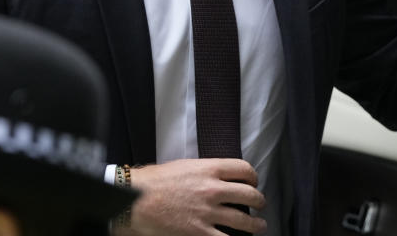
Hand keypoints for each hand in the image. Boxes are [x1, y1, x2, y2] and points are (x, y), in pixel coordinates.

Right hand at [115, 158, 266, 235]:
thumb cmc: (154, 182)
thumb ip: (204, 171)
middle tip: (260, 205)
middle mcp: (213, 189)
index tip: (253, 182)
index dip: (253, 177)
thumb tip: (217, 177)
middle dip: (259, 201)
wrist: (136, 200)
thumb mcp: (184, 166)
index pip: (244, 169)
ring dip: (256, 225)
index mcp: (209, 169)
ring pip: (245, 221)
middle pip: (250, 194)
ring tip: (259, 227)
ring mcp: (208, 212)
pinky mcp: (200, 232)